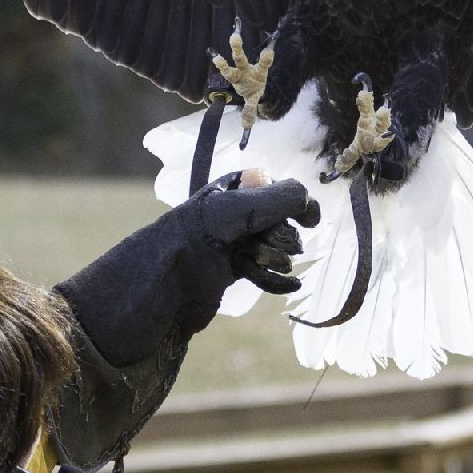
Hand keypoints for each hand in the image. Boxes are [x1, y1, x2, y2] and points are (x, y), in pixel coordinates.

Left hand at [195, 170, 317, 296]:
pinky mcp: (236, 270)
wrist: (163, 284)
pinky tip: (288, 284)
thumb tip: (309, 201)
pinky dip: (277, 279)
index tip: (309, 220)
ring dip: (275, 259)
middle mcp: (237, 212)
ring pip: (277, 249)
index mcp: (235, 188)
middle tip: (259, 244)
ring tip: (253, 264)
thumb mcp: (236, 209)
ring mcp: (237, 242)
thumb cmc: (195, 238)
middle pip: (282, 222)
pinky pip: (268, 271)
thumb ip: (278, 199)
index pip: (281, 190)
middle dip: (280, 236)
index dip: (297, 204)